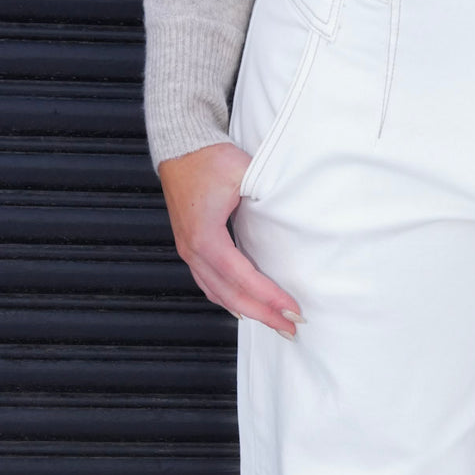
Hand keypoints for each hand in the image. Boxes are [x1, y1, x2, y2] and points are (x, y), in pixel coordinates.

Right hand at [158, 141, 303, 337]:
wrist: (181, 147)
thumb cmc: (210, 158)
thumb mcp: (243, 174)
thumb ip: (266, 199)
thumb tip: (293, 219)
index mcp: (205, 236)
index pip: (242, 277)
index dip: (268, 296)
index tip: (293, 309)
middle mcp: (193, 249)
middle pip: (230, 294)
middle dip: (263, 314)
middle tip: (291, 327)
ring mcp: (189, 250)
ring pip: (217, 293)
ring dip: (247, 311)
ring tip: (274, 323)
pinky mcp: (190, 247)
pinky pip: (208, 283)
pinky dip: (228, 299)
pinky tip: (243, 308)